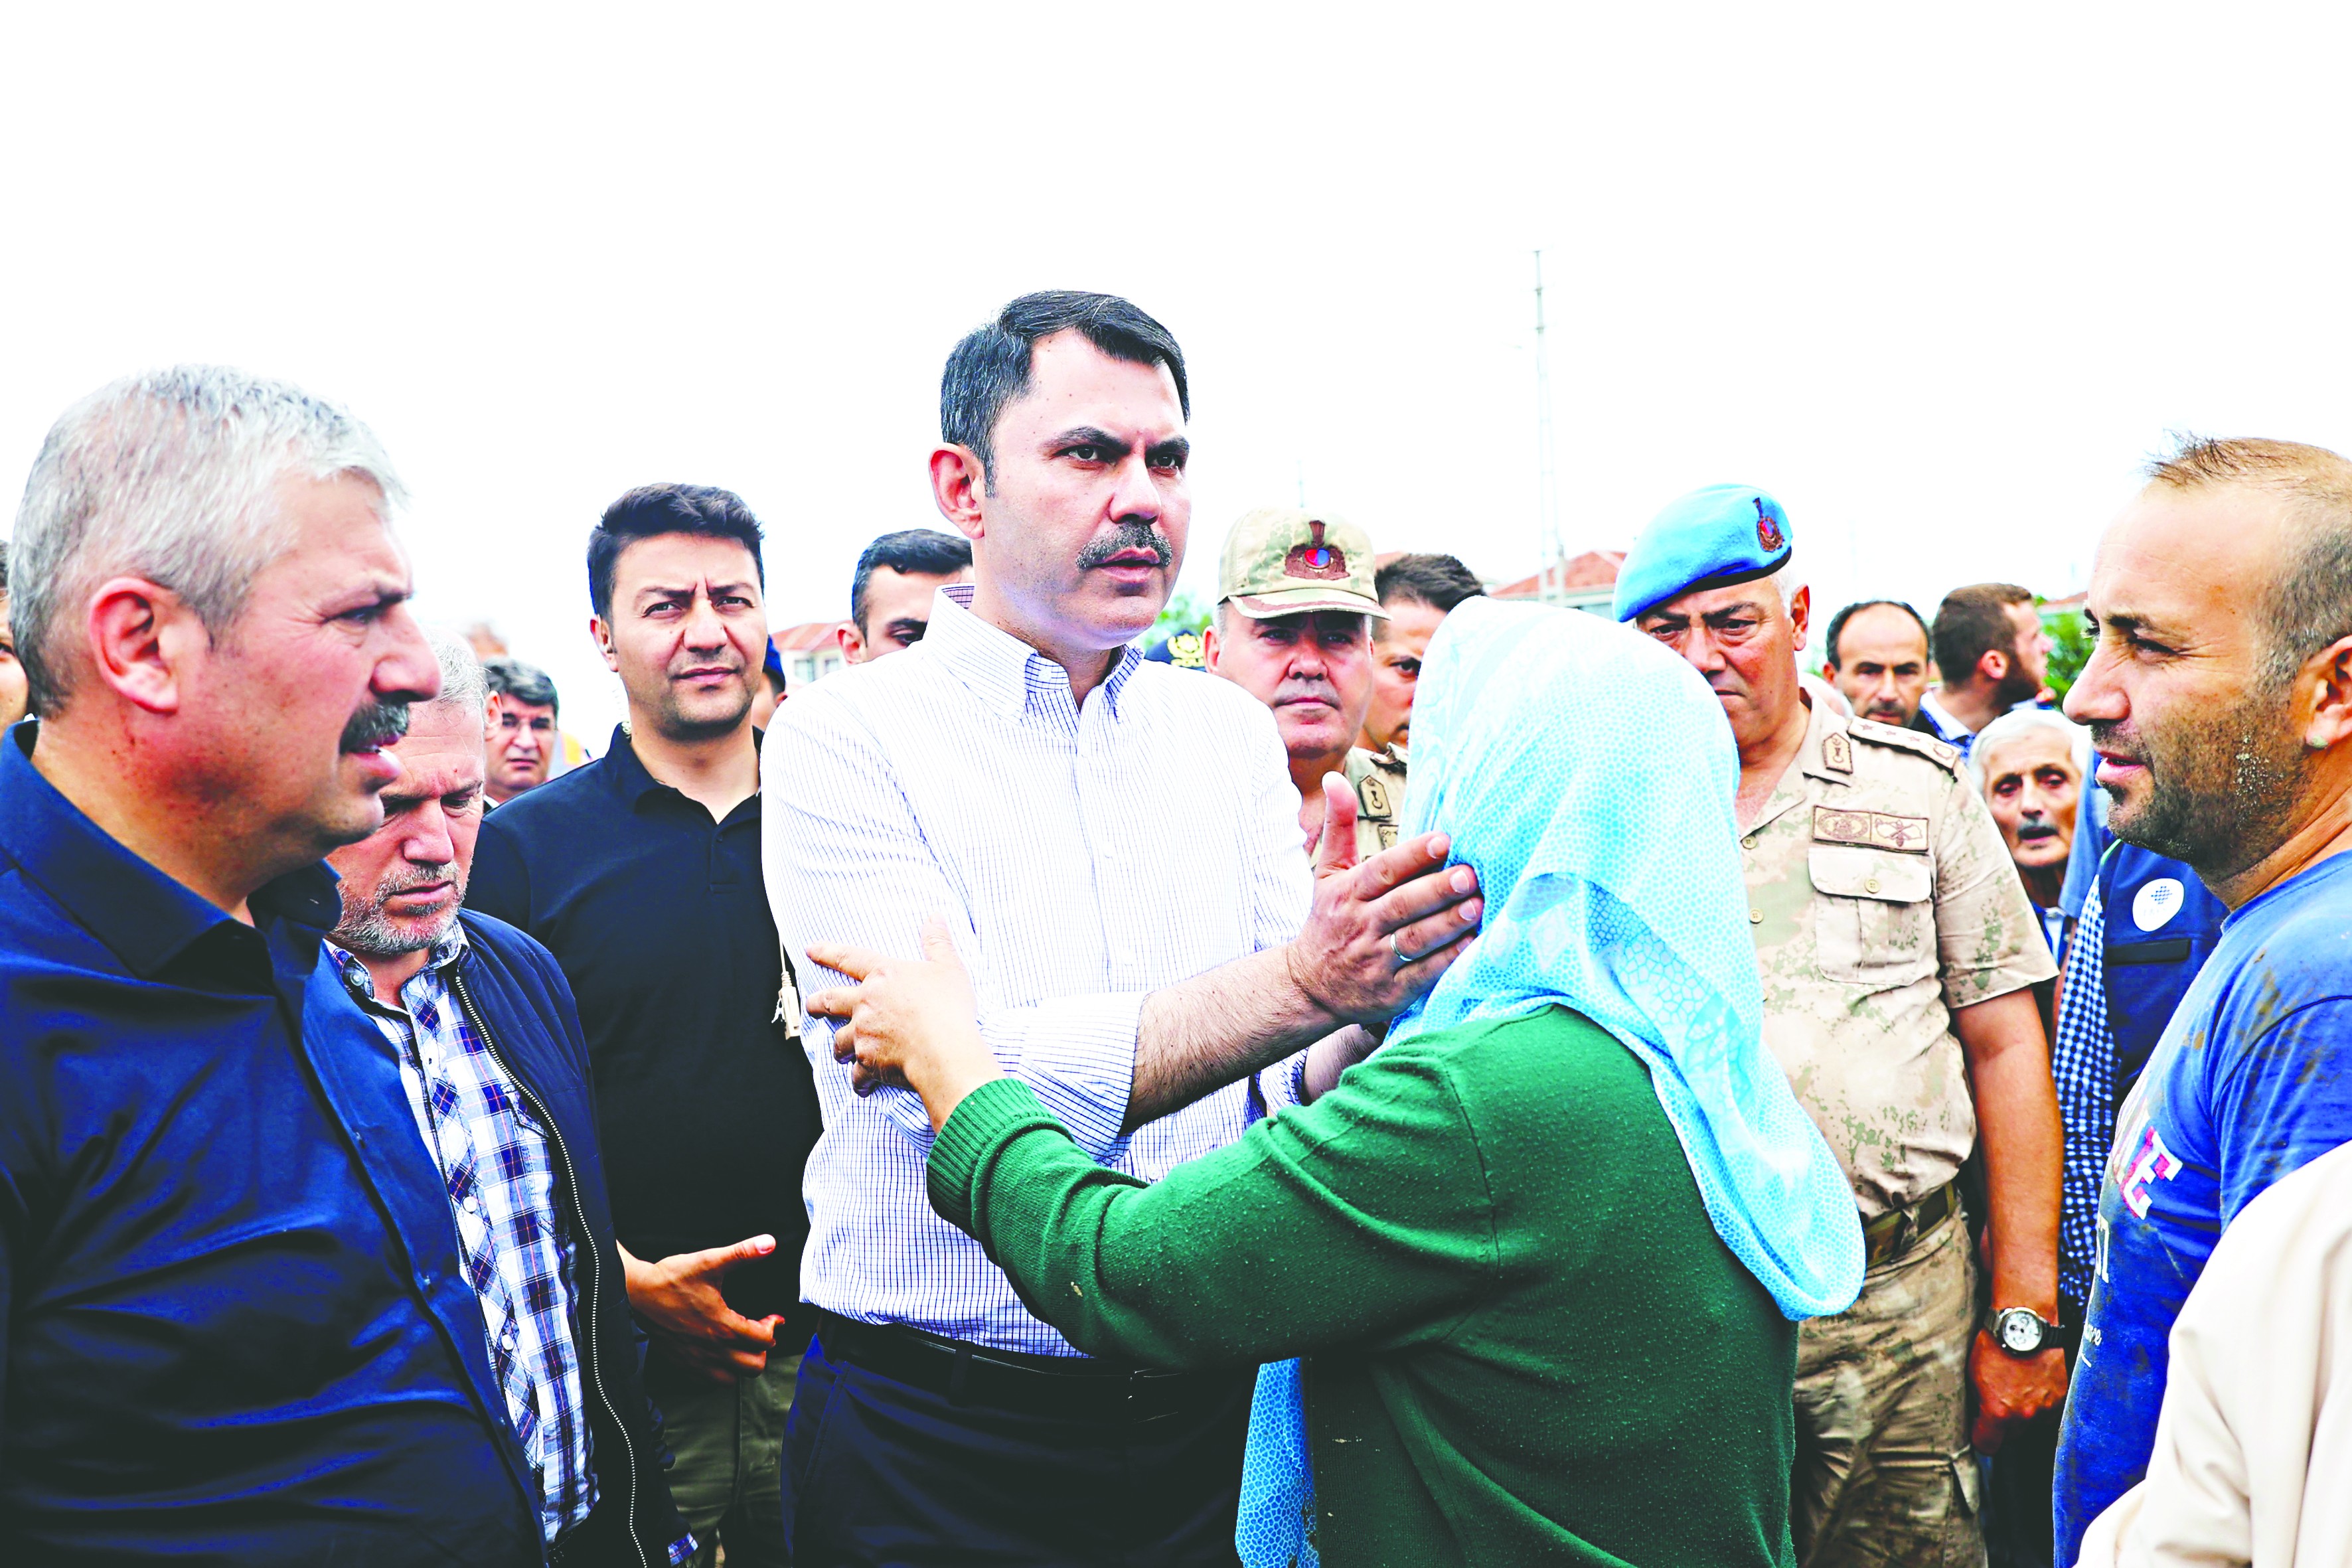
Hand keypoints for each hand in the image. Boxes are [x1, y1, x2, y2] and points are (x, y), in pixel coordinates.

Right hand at [620, 1236, 784, 1384]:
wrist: (637, 1294)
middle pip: (754, 1366)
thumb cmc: (671, 1278)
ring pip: (733, 1378)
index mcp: (723, 1327)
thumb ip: (742, 1253)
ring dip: (743, 1364)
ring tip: (742, 1344)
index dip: (773, 1327)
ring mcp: (696, 1360)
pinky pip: (709, 1382)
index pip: (763, 1340)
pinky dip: (721, 1372)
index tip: (773, 1317)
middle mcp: (711, 1349)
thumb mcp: (709, 1261)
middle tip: (758, 1332)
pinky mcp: (682, 1364)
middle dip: (763, 1350)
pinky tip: (720, 1353)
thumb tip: (770, 1242)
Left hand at [807, 918, 1003, 1128]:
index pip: (849, 958)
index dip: (827, 951)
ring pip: (838, 1040)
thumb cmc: (948, 1009)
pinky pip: (856, 1073)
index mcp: (883, 976)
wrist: (943, 1050)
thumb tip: (935, 917)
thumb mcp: (949, 968)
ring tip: (839, 1052)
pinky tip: (863, 1084)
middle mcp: (866, 1003)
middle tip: (810, 1004)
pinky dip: (859, 1080)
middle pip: (829, 1001)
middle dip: (816, 1003)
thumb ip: (938, 942)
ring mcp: (863, 1033)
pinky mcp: (867, 1061)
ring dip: (838, 1047)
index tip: (809, 949)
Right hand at [1285, 774, 1481, 1027]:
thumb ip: (1339, 826)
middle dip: (1437, 890)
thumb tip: (1334, 778)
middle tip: (1469, 875)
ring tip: (1476, 906)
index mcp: (1346, 893)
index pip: (1381, 871)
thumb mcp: (1327, 873)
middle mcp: (1358, 926)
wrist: (1308, 986)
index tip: (1443, 840)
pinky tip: (1471, 944)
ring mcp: (1374, 962)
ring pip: (1413, 940)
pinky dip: (1446, 960)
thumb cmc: (1328, 920)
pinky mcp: (1389, 993)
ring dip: (1447, 923)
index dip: (1411, 855)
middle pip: (1401, 905)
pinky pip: (1422, 975)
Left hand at [1969, 1331, 2068, 1452]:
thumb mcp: (1973, 1375)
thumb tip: (1980, 1418)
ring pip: (2031, 1425)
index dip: (1980, 1437)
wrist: (2025, 1324)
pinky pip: (2048, 1412)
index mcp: (1999, 1413)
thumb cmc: (1994, 1346)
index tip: (1979, 1427)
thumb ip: (1979, 1404)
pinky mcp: (2061, 1397)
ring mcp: (2046, 1408)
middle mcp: (2024, 1416)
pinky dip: (2040, 1404)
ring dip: (2023, 1415)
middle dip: (2002, 1425)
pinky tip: (2032, 1385)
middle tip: (1998, 1402)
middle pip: (2011, 1437)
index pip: (1987, 1446)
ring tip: (2016, 1389)